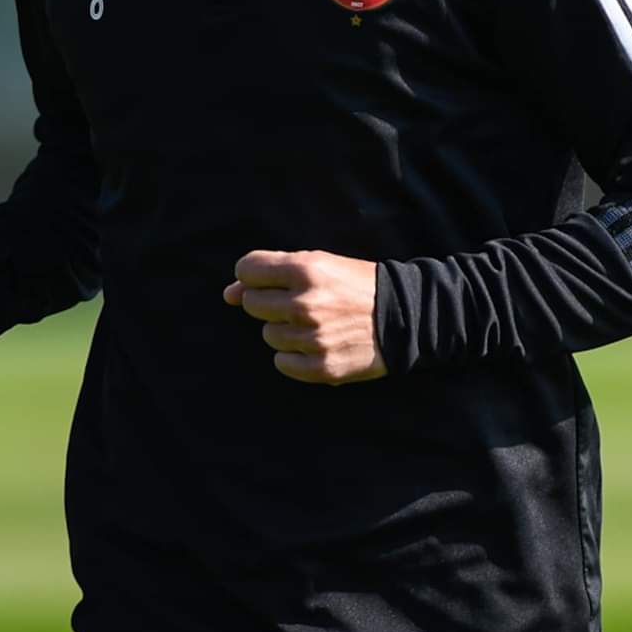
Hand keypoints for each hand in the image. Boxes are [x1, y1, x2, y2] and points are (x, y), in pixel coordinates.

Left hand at [223, 249, 386, 384]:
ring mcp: (313, 338)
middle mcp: (305, 304)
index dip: (254, 275)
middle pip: (252, 304)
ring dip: (284, 329)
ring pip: (267, 335)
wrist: (404, 316)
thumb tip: (227, 294)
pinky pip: (282, 363)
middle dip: (268, 302)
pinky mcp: (322, 367)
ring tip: (313, 323)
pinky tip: (315, 344)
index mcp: (305, 270)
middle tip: (296, 302)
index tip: (270, 280)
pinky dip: (294, 356)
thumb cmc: (356, 285)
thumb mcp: (319, 264)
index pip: (247, 270)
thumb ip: (271, 273)